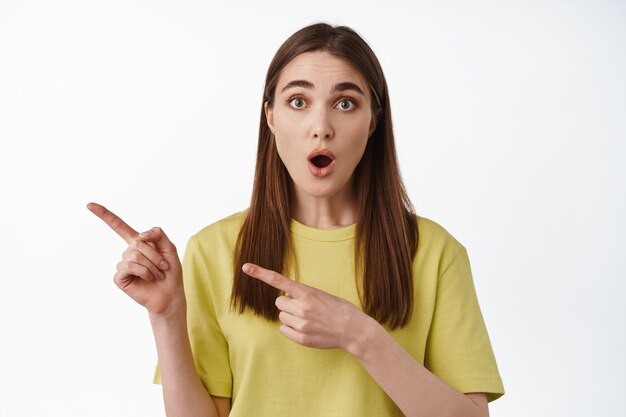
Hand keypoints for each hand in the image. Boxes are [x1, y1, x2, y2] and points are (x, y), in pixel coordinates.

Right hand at [87, 202, 184, 316]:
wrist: (170, 294)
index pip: (119, 226)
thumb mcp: (169, 247)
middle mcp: (128, 252)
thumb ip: (157, 234)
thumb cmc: (169, 271)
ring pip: (135, 255)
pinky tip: (147, 279)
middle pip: (138, 242)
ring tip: (157, 274)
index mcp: (138, 243)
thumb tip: (139, 236)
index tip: (89, 205)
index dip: (104, 214)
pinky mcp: (120, 277)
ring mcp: (122, 264)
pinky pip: (129, 266)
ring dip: (152, 265)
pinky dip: (144, 272)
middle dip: (156, 255)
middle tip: (163, 267)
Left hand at [242, 263, 374, 352]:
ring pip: (281, 316)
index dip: (260, 273)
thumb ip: (302, 295)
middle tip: (304, 307)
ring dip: (290, 316)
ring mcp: (301, 324)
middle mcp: (302, 307)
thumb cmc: (339, 309)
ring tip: (309, 318)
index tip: (246, 267)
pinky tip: (306, 328)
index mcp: (307, 292)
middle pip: (279, 302)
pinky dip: (291, 329)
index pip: (279, 280)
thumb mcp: (322, 294)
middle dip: (288, 303)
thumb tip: (285, 299)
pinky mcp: (301, 338)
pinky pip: (284, 330)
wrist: (354, 329)